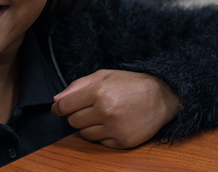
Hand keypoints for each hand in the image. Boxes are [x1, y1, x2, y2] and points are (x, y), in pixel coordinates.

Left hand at [51, 69, 180, 148]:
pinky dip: (103, 135)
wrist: (162, 97)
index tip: (58, 109)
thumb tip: (56, 100)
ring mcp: (114, 128)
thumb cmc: (131, 84)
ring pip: (84, 134)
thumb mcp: (104, 75)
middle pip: (73, 121)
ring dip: (89, 126)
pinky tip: (114, 124)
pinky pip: (100, 143)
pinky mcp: (122, 141)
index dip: (58, 108)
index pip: (65, 106)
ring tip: (103, 116)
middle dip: (76, 115)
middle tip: (89, 108)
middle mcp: (106, 111)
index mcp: (99, 92)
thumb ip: (77, 86)